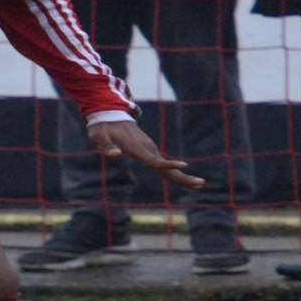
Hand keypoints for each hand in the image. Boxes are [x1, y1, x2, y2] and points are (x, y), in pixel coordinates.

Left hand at [86, 120, 203, 189]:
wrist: (110, 114)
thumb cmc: (102, 128)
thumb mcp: (98, 137)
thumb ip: (106, 147)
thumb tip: (116, 155)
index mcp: (137, 148)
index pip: (154, 160)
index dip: (168, 164)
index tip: (184, 166)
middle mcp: (147, 149)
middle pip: (167, 167)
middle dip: (183, 177)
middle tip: (201, 184)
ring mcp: (150, 150)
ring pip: (168, 167)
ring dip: (182, 177)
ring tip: (199, 185)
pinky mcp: (149, 151)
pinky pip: (164, 165)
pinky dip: (175, 172)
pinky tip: (183, 179)